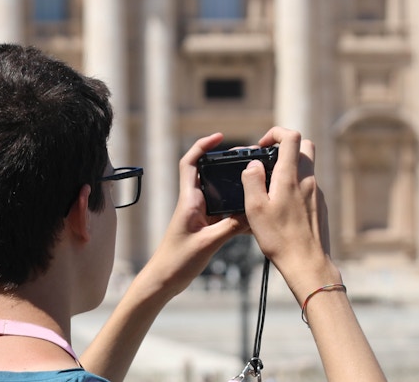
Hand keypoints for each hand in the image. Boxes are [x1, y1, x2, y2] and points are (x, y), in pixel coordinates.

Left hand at [143, 132, 246, 297]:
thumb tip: (254, 213)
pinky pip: (225, 212)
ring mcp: (199, 215)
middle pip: (208, 173)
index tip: (220, 137)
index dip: (203, 146)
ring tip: (255, 184)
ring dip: (234, 187)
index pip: (191, 163)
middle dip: (226, 163)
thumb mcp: (208, 243)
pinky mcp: (205, 227)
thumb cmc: (177, 261)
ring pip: (219, 193)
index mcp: (189, 200)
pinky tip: (253, 217)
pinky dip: (238, 211)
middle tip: (247, 159)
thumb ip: (231, 226)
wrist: (164, 281)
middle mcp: (193, 203)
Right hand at [241, 127, 335, 295]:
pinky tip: (282, 207)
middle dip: (286, 146)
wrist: (307, 263)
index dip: (276, 133)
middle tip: (269, 161)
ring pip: (306, 167)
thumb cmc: (279, 238)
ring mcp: (317, 193)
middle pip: (304, 147)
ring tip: (270, 188)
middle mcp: (308, 180)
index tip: (262, 145)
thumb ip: (252, 180)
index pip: (291, 137)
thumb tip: (253, 164)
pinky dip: (295, 186)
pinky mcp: (320, 206)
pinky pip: (308, 186)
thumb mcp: (255, 208)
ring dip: (289, 168)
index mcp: (291, 176)